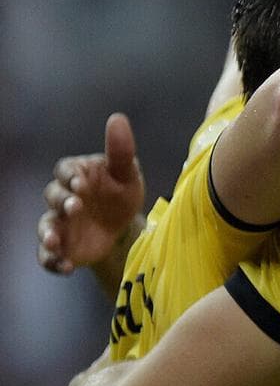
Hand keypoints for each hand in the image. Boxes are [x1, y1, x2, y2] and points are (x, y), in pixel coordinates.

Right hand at [37, 113, 144, 274]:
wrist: (123, 227)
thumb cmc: (121, 192)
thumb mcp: (127, 173)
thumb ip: (121, 150)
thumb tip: (117, 118)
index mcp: (76, 175)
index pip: (64, 170)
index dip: (69, 176)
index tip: (80, 182)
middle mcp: (62, 198)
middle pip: (52, 196)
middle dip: (62, 201)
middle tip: (76, 207)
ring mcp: (60, 223)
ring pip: (46, 226)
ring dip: (48, 234)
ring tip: (55, 241)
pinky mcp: (62, 247)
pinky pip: (48, 255)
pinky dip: (52, 261)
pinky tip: (66, 268)